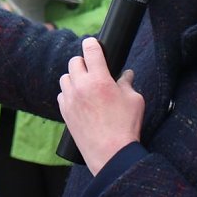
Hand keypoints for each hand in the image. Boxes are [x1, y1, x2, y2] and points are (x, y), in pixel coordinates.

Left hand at [57, 37, 144, 175]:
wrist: (110, 153)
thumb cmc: (126, 126)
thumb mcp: (135, 100)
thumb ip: (127, 83)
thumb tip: (126, 74)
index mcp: (100, 79)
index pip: (90, 51)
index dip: (91, 43)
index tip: (92, 43)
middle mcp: (81, 86)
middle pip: (75, 61)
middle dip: (84, 62)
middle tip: (94, 70)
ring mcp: (70, 99)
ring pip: (65, 77)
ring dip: (75, 77)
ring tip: (86, 85)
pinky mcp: (64, 112)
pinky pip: (62, 94)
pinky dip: (69, 93)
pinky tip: (80, 99)